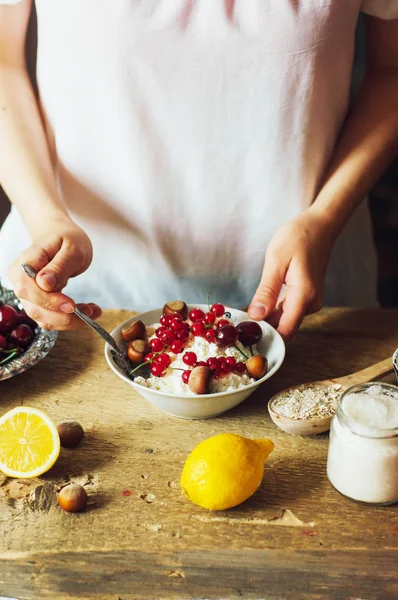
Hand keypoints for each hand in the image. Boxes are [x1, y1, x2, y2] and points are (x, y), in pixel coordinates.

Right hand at [8, 217, 101, 329]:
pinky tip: (86, 310)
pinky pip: (50, 318)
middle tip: (90, 311)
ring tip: (93, 310)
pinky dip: (69, 320)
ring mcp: (28, 294)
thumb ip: (59, 266)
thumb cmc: (67, 239)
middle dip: (64, 316)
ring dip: (69, 321)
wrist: (61, 237)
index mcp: (25, 262)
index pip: (28, 288)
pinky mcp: (38, 302)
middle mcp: (20, 280)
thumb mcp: (71, 248)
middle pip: (35, 308)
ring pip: (43, 318)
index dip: (49, 301)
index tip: (72, 305)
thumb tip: (44, 284)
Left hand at [248, 211, 335, 340]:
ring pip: (285, 320)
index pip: (286, 331)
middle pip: (284, 328)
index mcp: (304, 296)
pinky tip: (260, 304)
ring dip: (267, 319)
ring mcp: (310, 301)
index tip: (246, 334)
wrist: (320, 226)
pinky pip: (288, 311)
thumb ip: (267, 291)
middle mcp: (310, 303)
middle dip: (263, 328)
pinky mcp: (306, 297)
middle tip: (239, 323)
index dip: (266, 336)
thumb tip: (256, 316)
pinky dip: (273, 310)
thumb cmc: (298, 237)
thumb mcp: (276, 261)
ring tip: (246, 313)